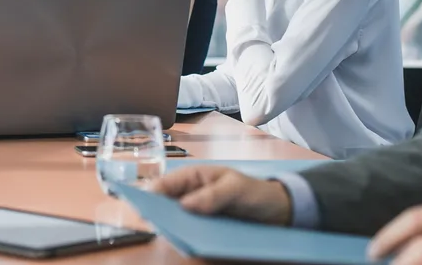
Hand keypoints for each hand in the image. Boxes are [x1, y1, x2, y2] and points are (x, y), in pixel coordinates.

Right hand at [148, 165, 291, 224]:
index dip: (152, 194)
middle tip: (158, 226)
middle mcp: (191, 194)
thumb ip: (213, 195)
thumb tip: (185, 205)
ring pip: (177, 220)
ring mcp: (197, 212)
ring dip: (174, 228)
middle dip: (160, 214)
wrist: (277, 210)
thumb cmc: (254, 191)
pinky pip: (191, 233)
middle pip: (166, 204)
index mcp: (194, 177)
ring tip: (175, 237)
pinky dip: (188, 237)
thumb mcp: (236, 188)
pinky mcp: (205, 228)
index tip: (144, 207)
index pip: (166, 183)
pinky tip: (190, 245)